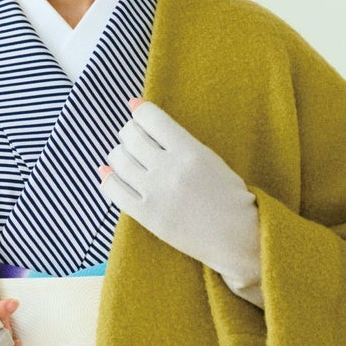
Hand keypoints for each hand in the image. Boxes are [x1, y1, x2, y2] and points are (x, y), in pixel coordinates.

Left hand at [99, 100, 262, 307]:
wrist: (238, 236)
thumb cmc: (227, 194)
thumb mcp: (208, 157)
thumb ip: (176, 138)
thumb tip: (138, 109)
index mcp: (189, 150)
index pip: (150, 117)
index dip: (140, 111)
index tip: (138, 112)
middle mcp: (169, 168)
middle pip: (131, 136)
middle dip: (129, 132)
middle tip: (135, 138)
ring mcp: (155, 192)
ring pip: (118, 160)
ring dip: (118, 154)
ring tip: (127, 157)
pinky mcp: (145, 215)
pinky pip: (113, 190)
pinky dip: (107, 178)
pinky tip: (110, 174)